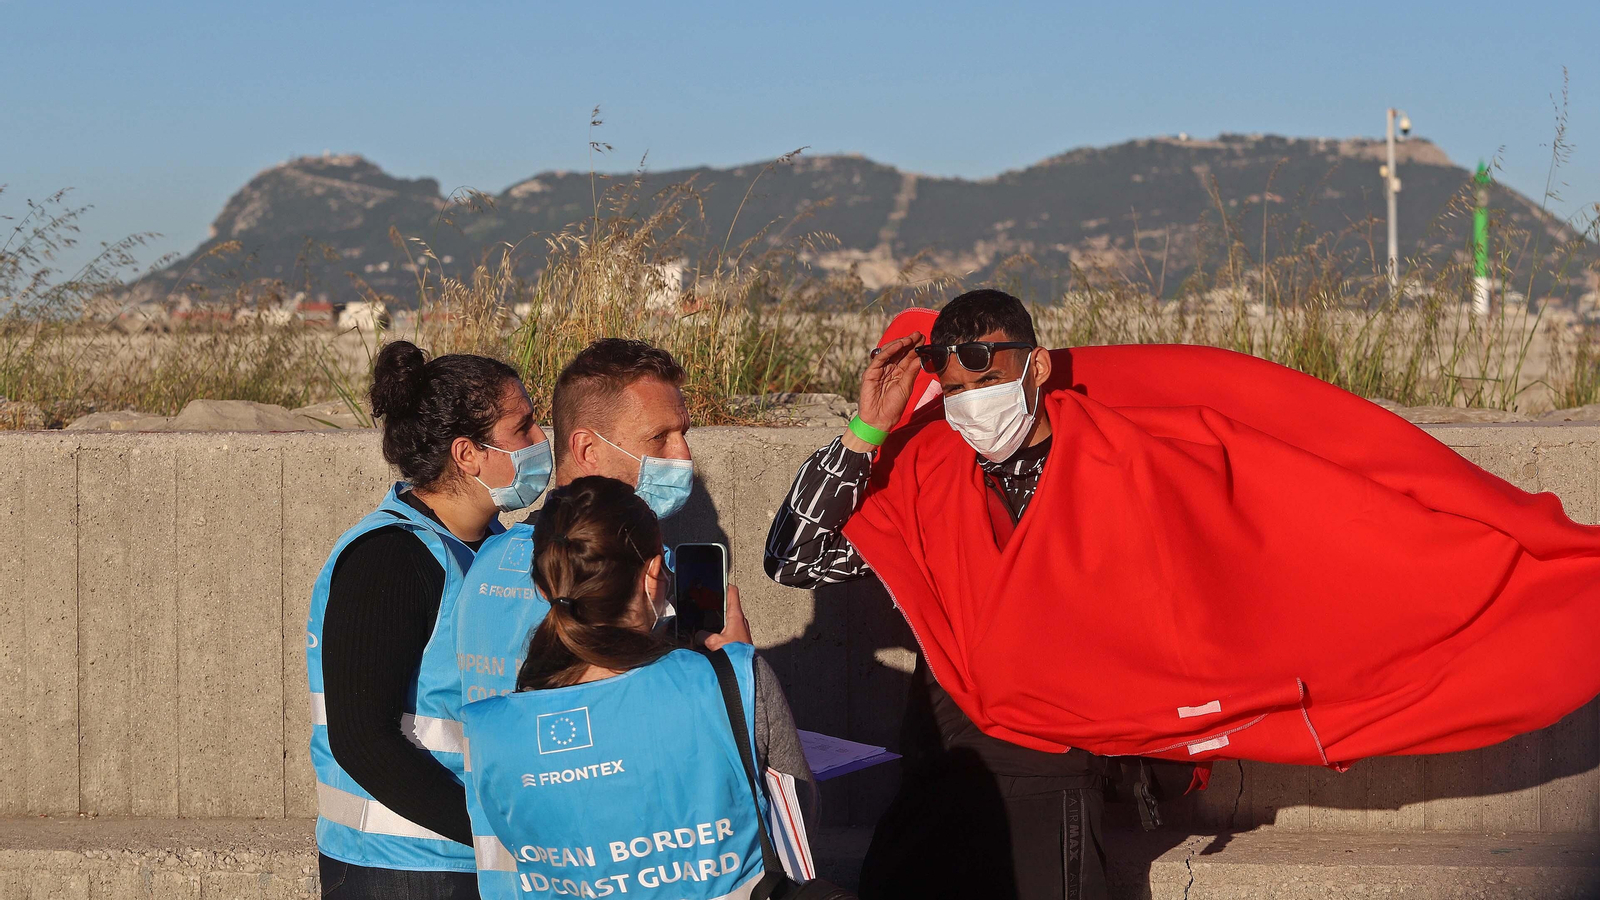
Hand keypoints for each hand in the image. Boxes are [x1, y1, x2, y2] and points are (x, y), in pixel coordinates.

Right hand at [701, 585, 751, 650]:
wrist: (744, 667)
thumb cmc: (735, 652)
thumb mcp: (714, 642)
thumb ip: (703, 636)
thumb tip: (698, 635)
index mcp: (736, 615)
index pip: (732, 592)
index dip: (725, 585)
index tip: (718, 581)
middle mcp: (740, 619)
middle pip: (729, 604)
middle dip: (718, 601)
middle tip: (707, 600)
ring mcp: (741, 628)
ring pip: (729, 616)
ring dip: (720, 615)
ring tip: (708, 616)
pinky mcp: (740, 636)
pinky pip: (730, 627)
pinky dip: (722, 626)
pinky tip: (713, 632)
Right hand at [847, 332, 923, 449]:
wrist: (880, 420)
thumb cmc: (893, 407)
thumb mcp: (906, 387)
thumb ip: (911, 371)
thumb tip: (920, 357)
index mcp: (899, 373)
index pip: (907, 357)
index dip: (915, 348)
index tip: (924, 339)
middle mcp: (889, 369)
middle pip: (899, 352)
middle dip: (909, 342)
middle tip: (919, 334)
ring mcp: (880, 370)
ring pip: (889, 352)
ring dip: (900, 343)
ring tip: (911, 338)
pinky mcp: (870, 372)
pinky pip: (880, 358)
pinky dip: (889, 350)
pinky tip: (899, 345)